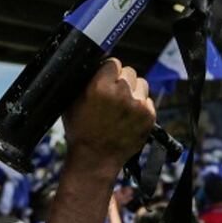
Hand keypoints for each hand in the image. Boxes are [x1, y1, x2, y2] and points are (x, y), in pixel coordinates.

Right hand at [63, 58, 155, 175]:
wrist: (95, 160)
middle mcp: (121, 93)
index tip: (107, 79)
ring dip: (134, 91)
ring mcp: (137, 105)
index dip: (109, 71)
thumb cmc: (80, 132)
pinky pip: (148, 100)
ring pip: (141, 83)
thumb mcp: (72, 102)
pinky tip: (129, 117)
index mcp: (100, 87)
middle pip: (129, 71)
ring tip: (122, 106)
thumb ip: (85, 81)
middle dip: (122, 80)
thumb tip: (95, 65)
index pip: (113, 62)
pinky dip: (140, 106)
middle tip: (114, 94)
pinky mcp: (149, 116)